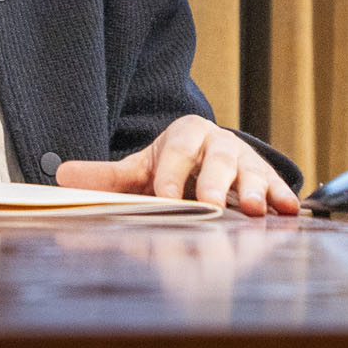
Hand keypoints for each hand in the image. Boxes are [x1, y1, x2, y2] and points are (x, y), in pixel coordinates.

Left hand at [54, 115, 299, 216]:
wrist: (209, 162)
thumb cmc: (172, 169)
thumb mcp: (140, 169)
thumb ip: (106, 176)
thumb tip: (61, 177)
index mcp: (187, 135)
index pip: (179, 149)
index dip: (172, 172)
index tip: (165, 195)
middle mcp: (220, 144)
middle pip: (219, 159)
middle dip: (215, 183)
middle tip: (210, 204)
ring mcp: (246, 162)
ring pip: (251, 173)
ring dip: (253, 191)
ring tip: (253, 210)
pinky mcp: (267, 179)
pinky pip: (275, 187)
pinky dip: (281, 198)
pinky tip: (287, 211)